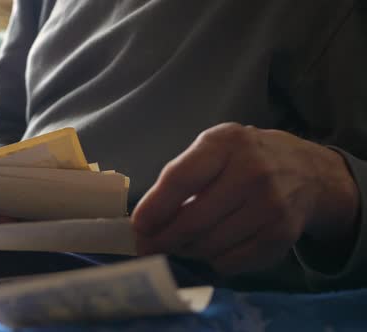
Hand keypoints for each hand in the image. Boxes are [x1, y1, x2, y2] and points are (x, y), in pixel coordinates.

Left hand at [132, 123, 358, 274]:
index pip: (179, 179)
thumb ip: (180, 176)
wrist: (307, 172)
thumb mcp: (214, 149)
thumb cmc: (245, 159)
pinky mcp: (281, 234)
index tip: (138, 226)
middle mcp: (252, 172)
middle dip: (164, 238)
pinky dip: (214, 260)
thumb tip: (145, 222)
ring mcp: (270, 205)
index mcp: (226, 143)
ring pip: (210, 245)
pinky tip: (213, 247)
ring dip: (187, 250)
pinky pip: (231, 262)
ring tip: (181, 243)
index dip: (154, 207)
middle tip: (149, 245)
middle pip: (193, 220)